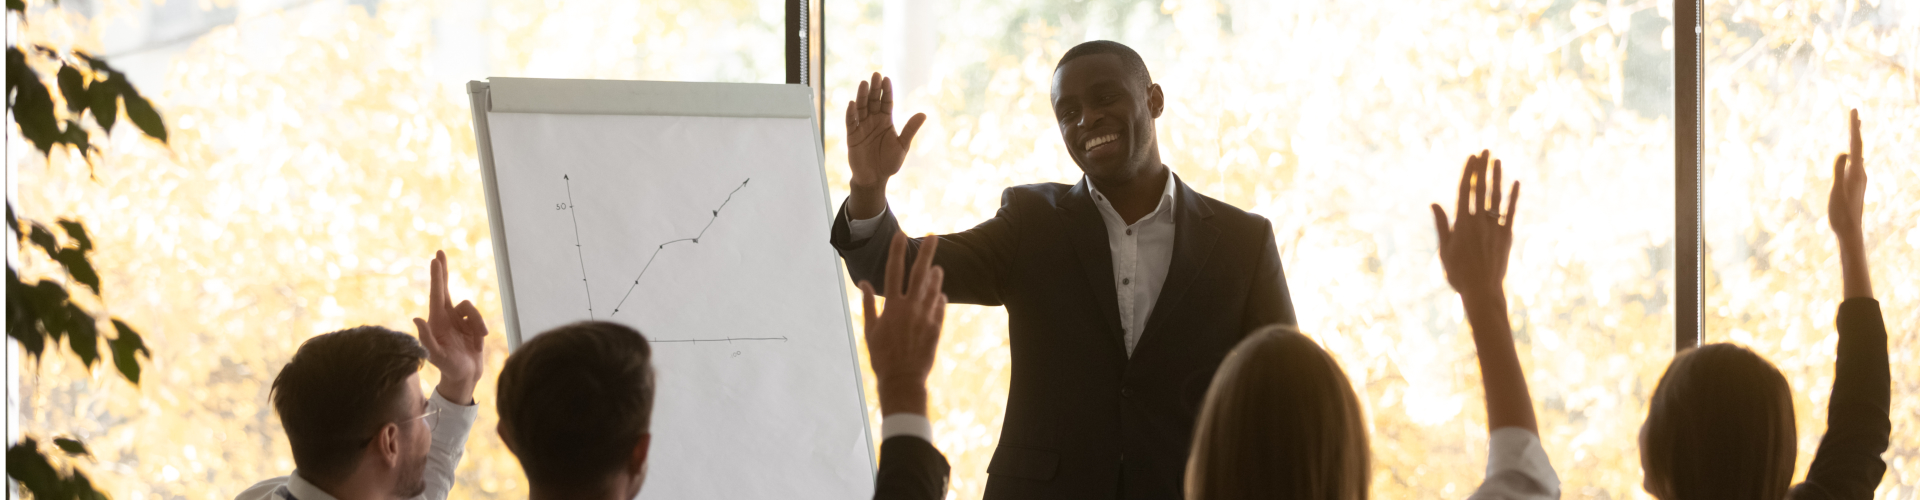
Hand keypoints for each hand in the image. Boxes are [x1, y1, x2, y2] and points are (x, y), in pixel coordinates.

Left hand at [413, 250, 488, 404]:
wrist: (464, 376)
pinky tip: (478, 343)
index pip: (436, 294)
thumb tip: (416, 318)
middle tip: (439, 252)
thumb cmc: (448, 368)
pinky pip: (479, 319)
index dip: (437, 277)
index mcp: (436, 321)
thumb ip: (427, 339)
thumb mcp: (436, 356)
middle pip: (445, 288)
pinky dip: (481, 330)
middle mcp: (446, 317)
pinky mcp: (471, 324)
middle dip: (443, 271)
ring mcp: (459, 320)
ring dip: (477, 324)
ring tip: (477, 340)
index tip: (435, 260)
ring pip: (471, 308)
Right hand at [845, 72, 927, 190]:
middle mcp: (873, 121)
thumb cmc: (889, 162)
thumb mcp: (902, 145)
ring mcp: (862, 127)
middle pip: (873, 101)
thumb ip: (910, 129)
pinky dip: (851, 113)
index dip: (886, 91)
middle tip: (875, 75)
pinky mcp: (852, 136)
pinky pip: (851, 122)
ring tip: (864, 84)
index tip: (887, 79)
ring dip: (862, 96)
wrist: (875, 179)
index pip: (886, 102)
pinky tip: (852, 103)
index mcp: (886, 121)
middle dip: (874, 89)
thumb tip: (923, 114)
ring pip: (861, 108)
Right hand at [858, 232, 945, 416]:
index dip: (897, 251)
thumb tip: (863, 283)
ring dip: (935, 276)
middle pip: (919, 273)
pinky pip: (940, 307)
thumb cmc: (882, 355)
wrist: (902, 379)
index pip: (894, 271)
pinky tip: (940, 294)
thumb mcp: (870, 329)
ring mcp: (926, 317)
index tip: (901, 234)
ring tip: (937, 267)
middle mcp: (910, 308)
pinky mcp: (936, 328)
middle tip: (934, 236)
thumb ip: (868, 304)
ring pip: (933, 288)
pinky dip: (939, 298)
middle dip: (926, 252)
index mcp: (892, 306)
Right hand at [1431, 150, 1520, 301]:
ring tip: (1497, 161)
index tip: (1471, 156)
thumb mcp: (1444, 249)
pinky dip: (1513, 197)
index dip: (1468, 172)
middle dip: (1483, 168)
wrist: (1482, 292)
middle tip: (1485, 150)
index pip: (1464, 191)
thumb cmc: (1458, 273)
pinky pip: (1511, 212)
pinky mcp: (1506, 236)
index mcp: (1462, 224)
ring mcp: (1494, 228)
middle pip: (1481, 189)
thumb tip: (1435, 203)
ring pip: (1496, 197)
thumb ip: (1442, 225)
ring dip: (1497, 177)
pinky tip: (1516, 183)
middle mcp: (1479, 222)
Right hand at [1829, 109, 1866, 242]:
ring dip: (1856, 139)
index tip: (1853, 110)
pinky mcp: (1854, 184)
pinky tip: (1853, 154)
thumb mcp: (1837, 191)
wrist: (1850, 231)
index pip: (1855, 144)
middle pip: (1859, 146)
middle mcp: (1860, 172)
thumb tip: (1844, 152)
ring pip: (1858, 153)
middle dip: (1856, 128)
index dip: (1854, 126)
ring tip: (1855, 127)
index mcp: (1856, 172)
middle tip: (1855, 112)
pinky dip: (1853, 151)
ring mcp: (1858, 178)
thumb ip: (1839, 171)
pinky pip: (1855, 162)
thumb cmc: (1841, 213)